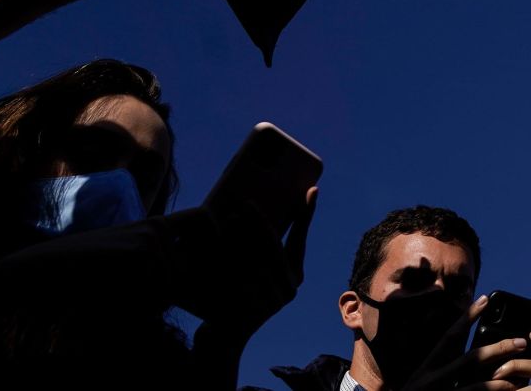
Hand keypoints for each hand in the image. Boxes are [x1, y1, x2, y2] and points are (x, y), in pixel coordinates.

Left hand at [182, 186, 317, 340]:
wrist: (221, 340)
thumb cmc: (235, 298)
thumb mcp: (256, 273)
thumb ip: (262, 250)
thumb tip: (254, 212)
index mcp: (292, 278)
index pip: (299, 239)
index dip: (305, 215)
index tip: (313, 190)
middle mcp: (287, 290)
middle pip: (274, 248)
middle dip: (259, 222)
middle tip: (245, 202)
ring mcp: (270, 304)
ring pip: (256, 261)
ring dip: (240, 237)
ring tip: (228, 217)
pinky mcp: (249, 313)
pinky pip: (239, 280)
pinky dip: (228, 261)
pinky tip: (217, 246)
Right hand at [399, 299, 530, 390]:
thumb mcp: (422, 380)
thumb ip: (440, 366)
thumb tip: (465, 351)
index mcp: (427, 366)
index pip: (450, 336)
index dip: (467, 317)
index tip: (484, 299)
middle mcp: (433, 378)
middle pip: (471, 358)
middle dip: (499, 347)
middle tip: (522, 340)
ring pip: (478, 380)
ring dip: (503, 374)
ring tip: (522, 370)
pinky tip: (509, 388)